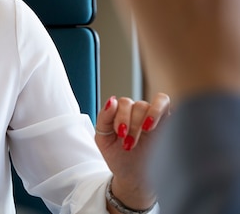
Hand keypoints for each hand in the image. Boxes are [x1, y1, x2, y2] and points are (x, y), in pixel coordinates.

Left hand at [94, 93, 169, 208]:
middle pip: (139, 104)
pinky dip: (164, 112)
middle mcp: (140, 113)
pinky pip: (173, 109)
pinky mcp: (171, 125)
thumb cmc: (118, 157)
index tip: (120, 133)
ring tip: (146, 131)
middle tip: (129, 143)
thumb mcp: (104, 139)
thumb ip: (104, 118)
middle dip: (133, 124)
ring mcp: (157, 118)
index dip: (121, 116)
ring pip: (157, 103)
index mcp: (123, 113)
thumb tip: (111, 100)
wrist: (134, 177)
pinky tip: (157, 125)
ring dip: (149, 117)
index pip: (124, 102)